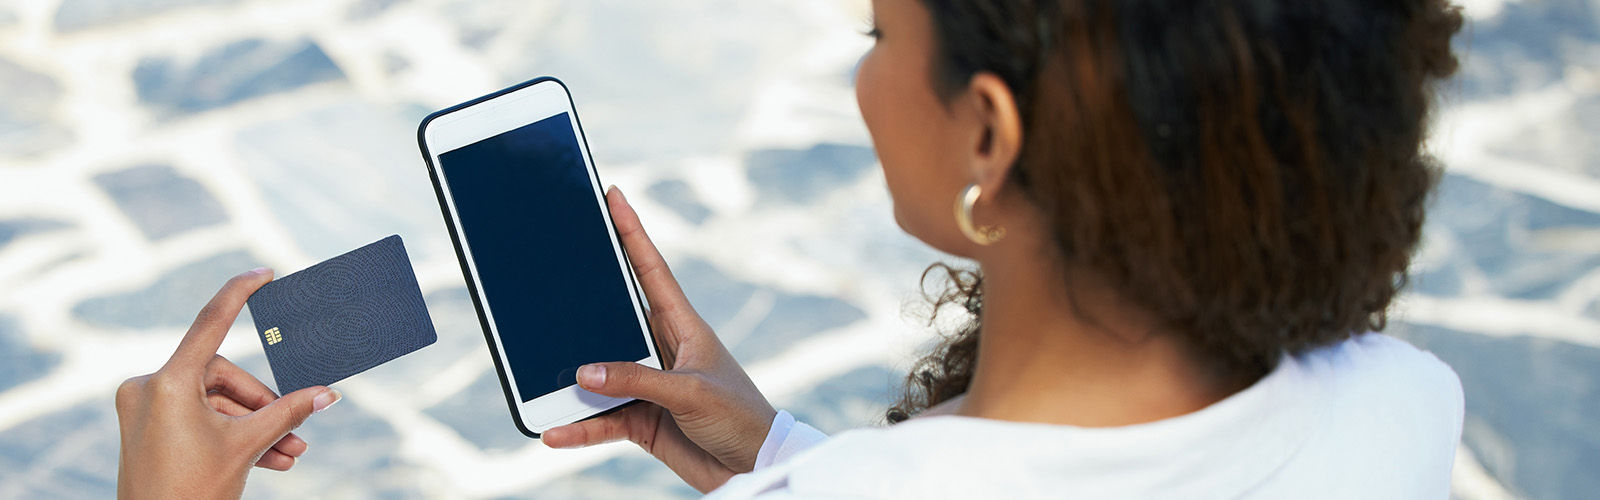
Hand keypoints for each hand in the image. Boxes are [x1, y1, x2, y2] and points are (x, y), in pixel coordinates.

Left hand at [115, 268, 342, 499]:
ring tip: (289, 454)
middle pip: (223, 377)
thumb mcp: (248, 447)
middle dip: (263, 405)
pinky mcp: (147, 426)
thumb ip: (288, 412)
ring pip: (215, 401)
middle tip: (296, 434)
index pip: (210, 323)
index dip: (239, 293)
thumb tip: (328, 394)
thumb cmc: (193, 495)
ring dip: (254, 426)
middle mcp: (148, 388)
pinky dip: (231, 434)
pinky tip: (267, 460)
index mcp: (167, 383)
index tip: (262, 273)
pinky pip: (199, 417)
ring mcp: (144, 407)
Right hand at [543, 187, 777, 492]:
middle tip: (548, 269)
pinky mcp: (640, 417)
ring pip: (597, 371)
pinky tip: (555, 430)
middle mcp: (660, 347)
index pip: (650, 268)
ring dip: (571, 376)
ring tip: (537, 371)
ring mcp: (647, 383)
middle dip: (581, 295)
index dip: (632, 231)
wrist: (754, 466)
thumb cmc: (739, 416)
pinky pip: (600, 418)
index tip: (613, 195)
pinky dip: (578, 425)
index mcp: (683, 325)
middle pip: (611, 314)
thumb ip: (637, 380)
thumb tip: (585, 371)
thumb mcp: (691, 392)